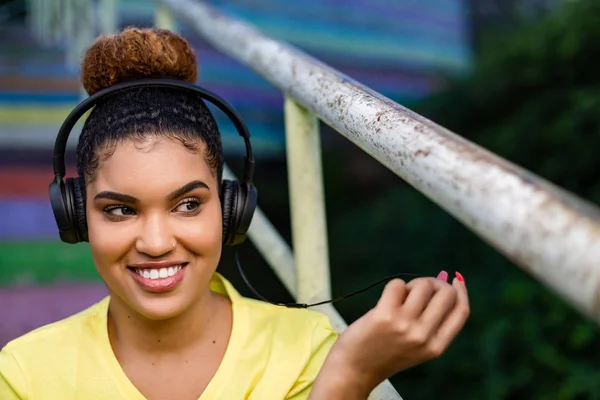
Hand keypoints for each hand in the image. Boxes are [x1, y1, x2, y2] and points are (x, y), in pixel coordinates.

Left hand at [311, 272, 469, 397]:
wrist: (355, 368)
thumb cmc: (386, 351)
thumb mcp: (417, 344)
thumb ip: (432, 318)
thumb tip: (445, 278)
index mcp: (436, 347)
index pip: (462, 311)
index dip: (461, 291)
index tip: (455, 279)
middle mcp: (424, 336)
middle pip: (446, 294)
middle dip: (435, 283)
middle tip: (419, 288)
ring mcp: (405, 325)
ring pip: (423, 285)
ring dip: (411, 285)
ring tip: (399, 298)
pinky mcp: (385, 315)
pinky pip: (398, 284)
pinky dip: (394, 286)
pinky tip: (386, 300)